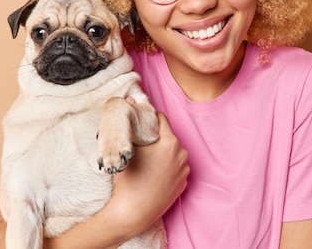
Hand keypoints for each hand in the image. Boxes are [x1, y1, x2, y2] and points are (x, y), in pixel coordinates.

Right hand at [108, 112, 188, 233]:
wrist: (133, 213)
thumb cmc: (128, 180)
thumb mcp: (127, 148)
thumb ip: (131, 122)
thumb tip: (130, 99)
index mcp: (170, 142)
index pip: (161, 119)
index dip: (148, 120)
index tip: (140, 124)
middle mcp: (181, 154)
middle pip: (167, 136)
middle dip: (155, 138)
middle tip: (140, 145)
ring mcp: (184, 170)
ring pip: (173, 152)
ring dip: (162, 153)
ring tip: (147, 162)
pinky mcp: (184, 184)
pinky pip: (175, 167)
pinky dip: (167, 167)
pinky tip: (154, 174)